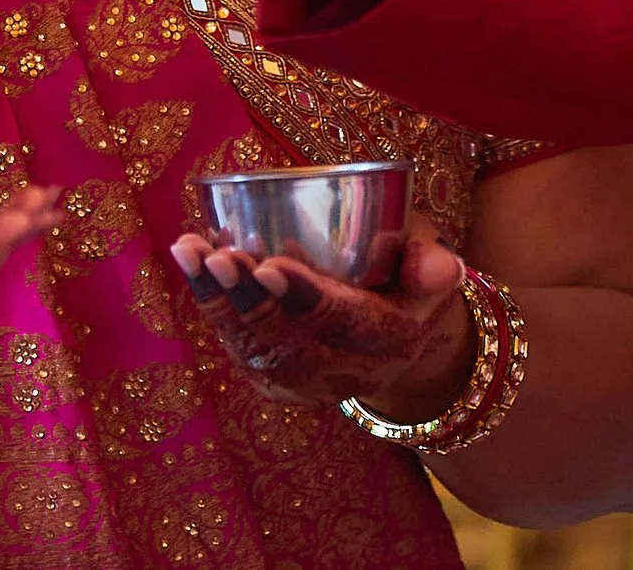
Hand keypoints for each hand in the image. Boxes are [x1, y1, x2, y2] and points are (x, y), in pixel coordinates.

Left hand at [169, 218, 475, 415]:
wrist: (393, 345)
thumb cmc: (408, 283)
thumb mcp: (432, 270)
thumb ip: (433, 264)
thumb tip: (442, 266)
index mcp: (388, 342)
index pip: (340, 323)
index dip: (302, 296)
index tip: (269, 264)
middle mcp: (341, 372)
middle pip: (284, 338)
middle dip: (245, 297)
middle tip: (217, 255)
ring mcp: (302, 381)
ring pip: (252, 343)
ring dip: (216, 299)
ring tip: (190, 252)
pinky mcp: (273, 380)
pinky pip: (237, 345)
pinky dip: (211, 305)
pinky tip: (190, 264)